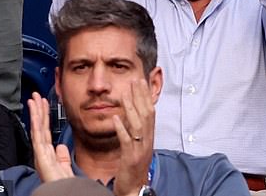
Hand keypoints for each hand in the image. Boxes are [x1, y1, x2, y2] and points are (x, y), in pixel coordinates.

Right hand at [28, 93, 74, 180]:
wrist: (66, 193)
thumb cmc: (65, 185)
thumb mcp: (64, 168)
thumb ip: (62, 157)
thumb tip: (60, 146)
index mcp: (48, 155)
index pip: (45, 131)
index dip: (43, 116)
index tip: (43, 102)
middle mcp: (42, 154)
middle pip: (39, 128)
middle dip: (37, 110)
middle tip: (36, 95)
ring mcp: (41, 156)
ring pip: (37, 130)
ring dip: (35, 113)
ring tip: (33, 99)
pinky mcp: (41, 159)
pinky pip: (37, 139)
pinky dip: (35, 125)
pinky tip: (35, 114)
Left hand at [113, 79, 155, 195]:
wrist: (135, 189)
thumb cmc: (134, 168)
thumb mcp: (138, 145)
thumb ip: (136, 130)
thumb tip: (131, 113)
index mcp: (149, 137)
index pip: (150, 111)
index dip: (146, 96)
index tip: (141, 81)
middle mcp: (147, 141)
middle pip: (147, 114)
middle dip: (141, 96)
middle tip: (136, 80)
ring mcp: (140, 149)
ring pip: (138, 125)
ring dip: (132, 108)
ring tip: (125, 94)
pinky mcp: (131, 158)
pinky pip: (127, 141)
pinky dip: (122, 128)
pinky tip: (115, 118)